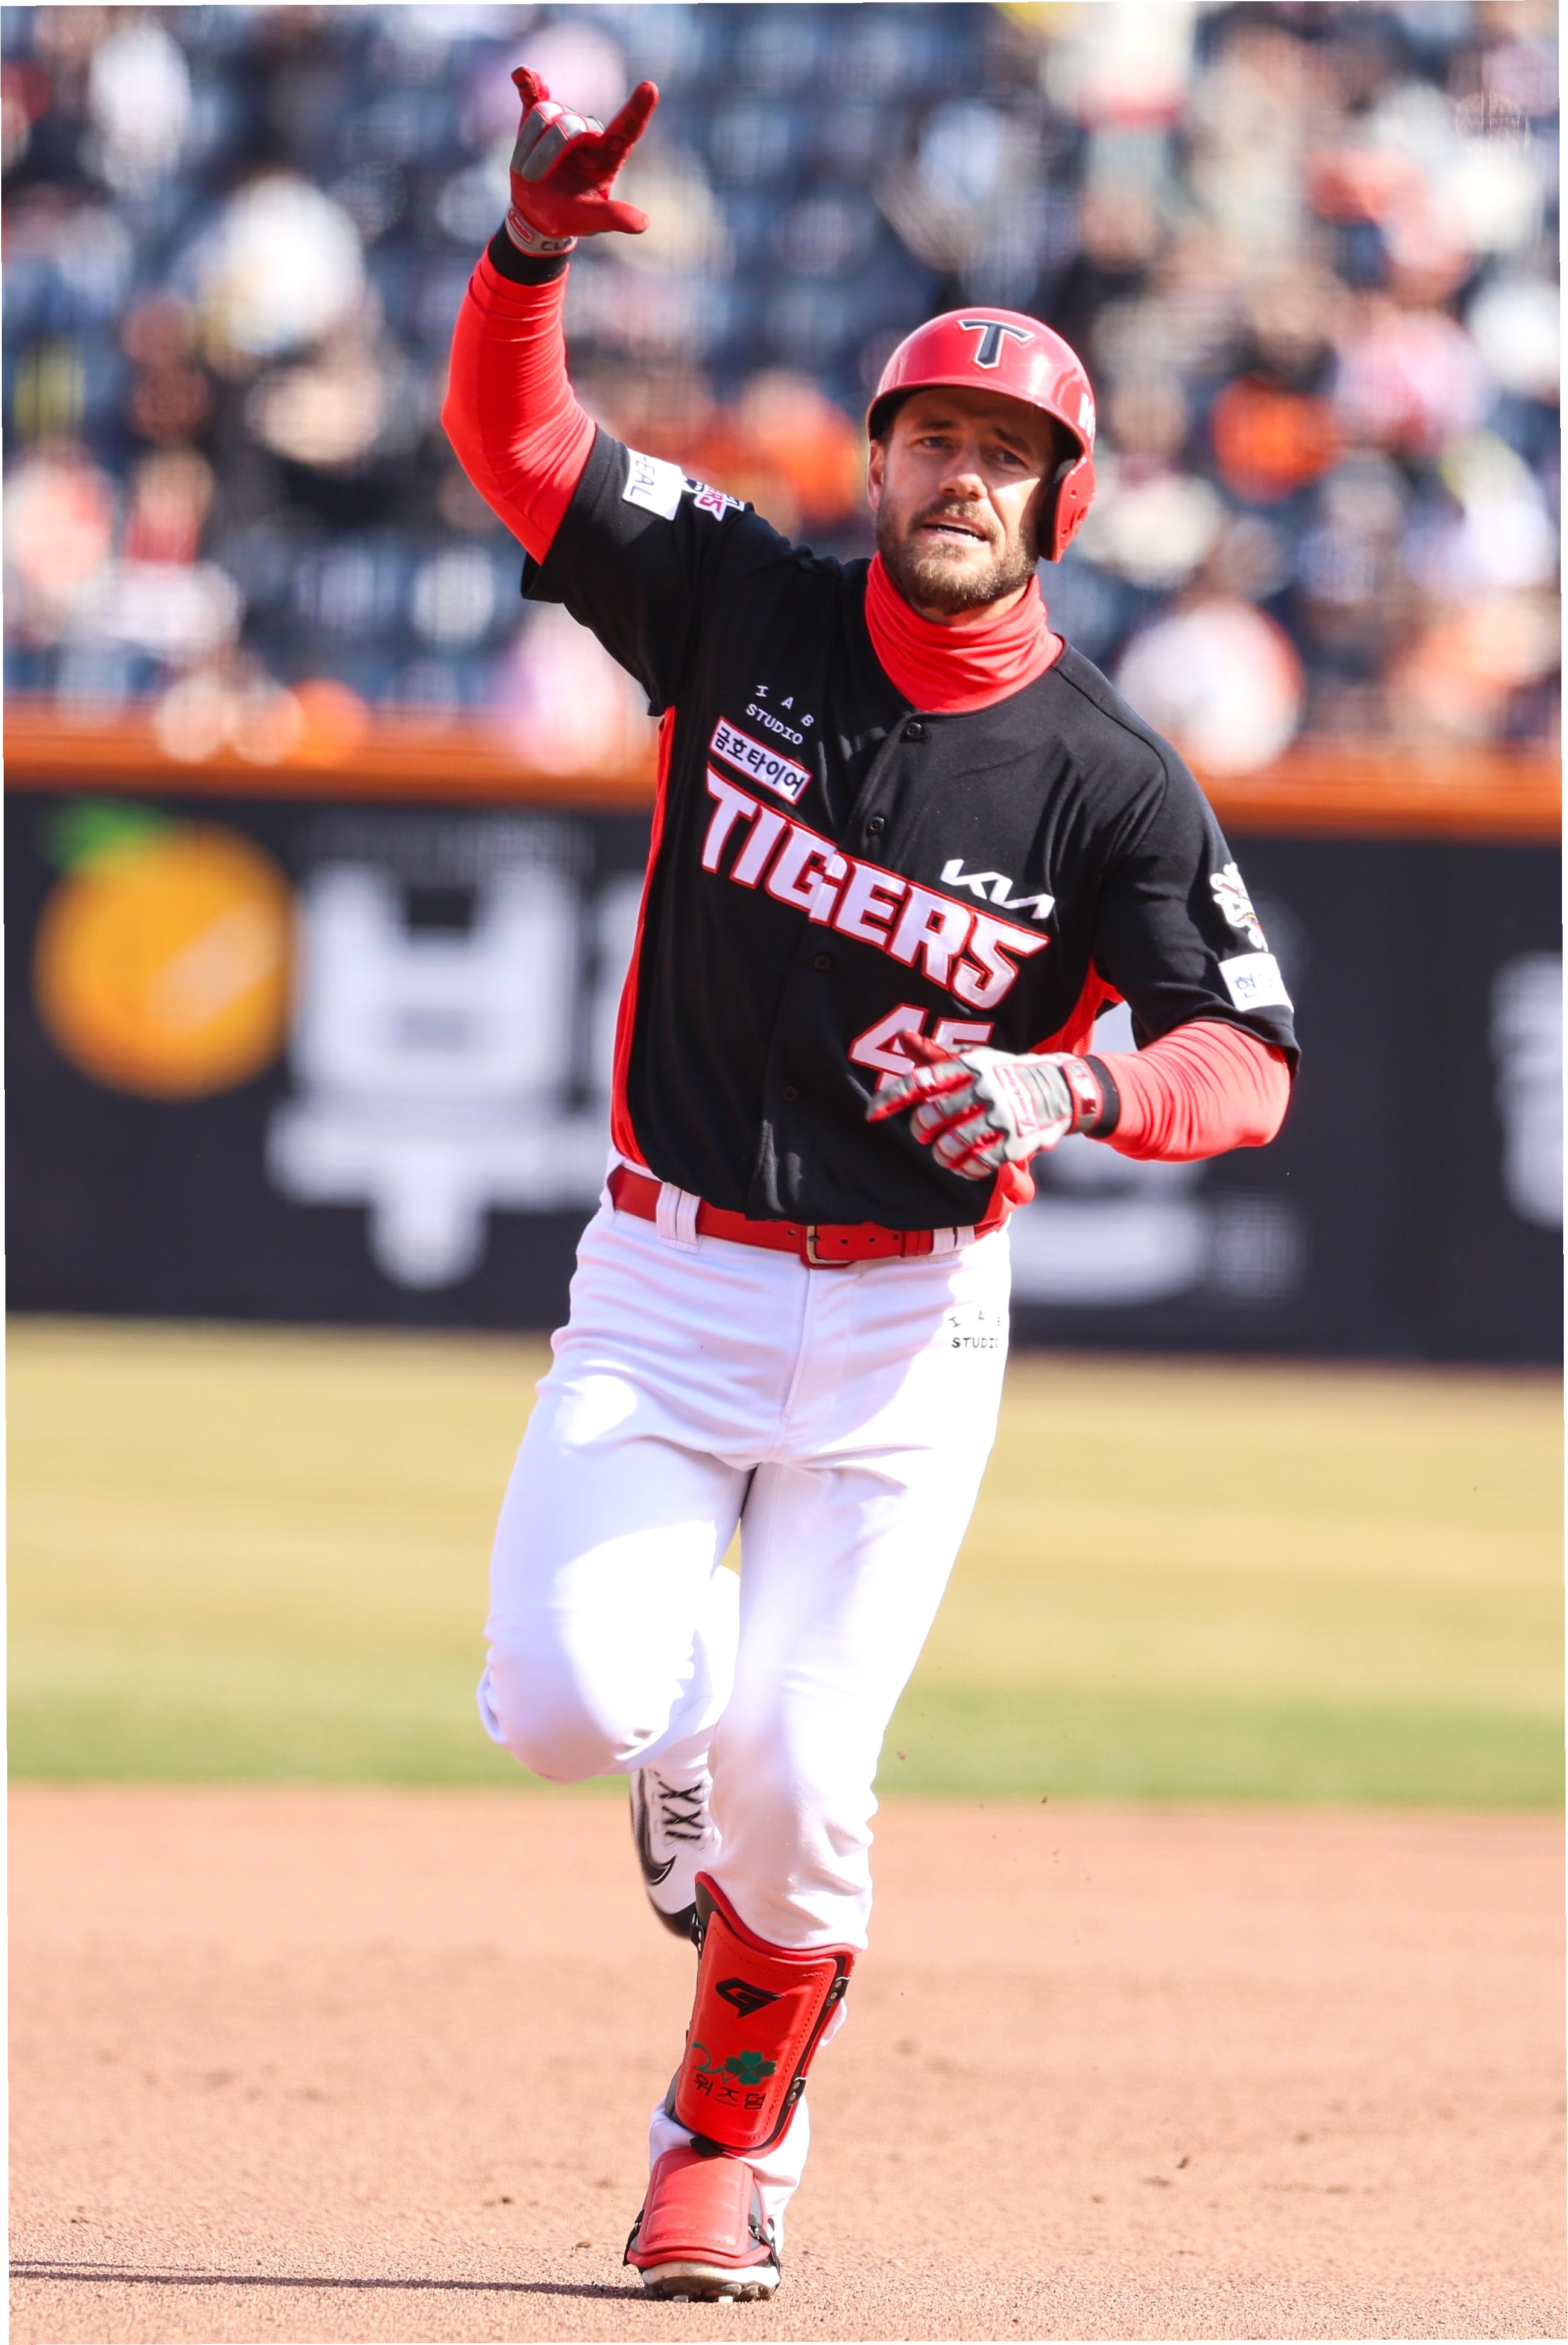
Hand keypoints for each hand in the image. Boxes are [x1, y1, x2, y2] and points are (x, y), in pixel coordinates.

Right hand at [505, 66, 658, 257]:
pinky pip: (534, 93)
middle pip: (568, 125)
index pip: (628, 129)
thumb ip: (613, 217)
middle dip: (547, 153)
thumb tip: (643, 224)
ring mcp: (563, 121)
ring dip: (529, 145)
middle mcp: (589, 133)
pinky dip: (528, 82)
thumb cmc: (569, 216)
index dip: (638, 109)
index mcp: (607, 155)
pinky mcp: (538, 116)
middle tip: (535, 179)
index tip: (650, 88)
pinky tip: (520, 74)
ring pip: (545, 114)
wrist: (537, 211)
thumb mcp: (591, 220)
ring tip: (527, 172)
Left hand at [866, 1034, 1102, 1179]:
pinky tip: (965, 1164)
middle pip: (931, 1117)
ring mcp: (1000, 1115)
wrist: (1060, 1088)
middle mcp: (983, 1088)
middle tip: (925, 1134)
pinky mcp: (1015, 1141)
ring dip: (941, 1154)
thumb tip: (902, 1037)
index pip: (922, 1081)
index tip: (871, 1115)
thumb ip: (937, 1057)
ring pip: (951, 1145)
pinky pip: (977, 1163)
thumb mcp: (975, 1059)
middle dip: (921, 1130)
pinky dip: (964, 1168)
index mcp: (970, 1066)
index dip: (892, 1098)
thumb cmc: (1006, 1074)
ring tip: (943, 1153)